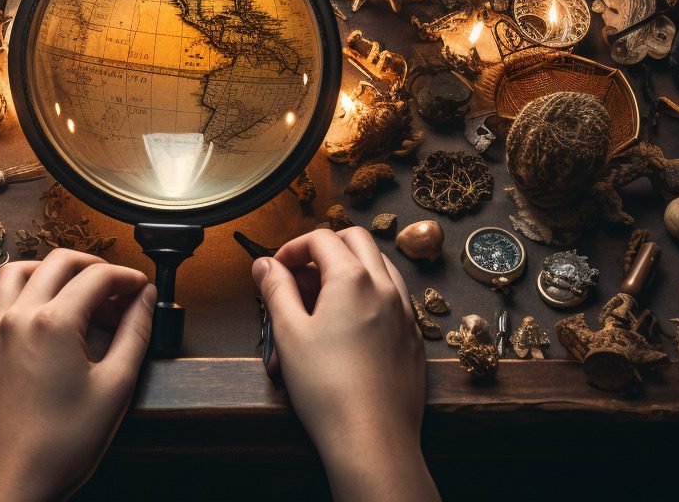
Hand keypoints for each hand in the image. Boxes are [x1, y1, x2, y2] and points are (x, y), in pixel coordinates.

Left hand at [0, 249, 155, 501]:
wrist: (14, 480)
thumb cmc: (60, 444)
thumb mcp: (115, 387)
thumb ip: (134, 334)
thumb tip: (145, 301)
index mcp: (52, 323)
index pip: (97, 276)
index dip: (127, 277)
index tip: (142, 289)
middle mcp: (19, 317)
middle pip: (59, 261)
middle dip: (95, 267)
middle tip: (119, 290)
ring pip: (22, 270)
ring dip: (55, 270)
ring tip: (83, 293)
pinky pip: (5, 296)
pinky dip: (31, 289)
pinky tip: (54, 316)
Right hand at [253, 227, 437, 501]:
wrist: (372, 439)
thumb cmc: (329, 389)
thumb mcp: (289, 334)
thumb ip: (275, 290)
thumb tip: (265, 265)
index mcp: (353, 278)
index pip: (321, 238)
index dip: (292, 247)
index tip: (277, 270)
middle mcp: (386, 287)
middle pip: (357, 241)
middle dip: (325, 248)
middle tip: (300, 275)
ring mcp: (405, 313)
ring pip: (380, 267)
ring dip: (351, 269)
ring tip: (323, 300)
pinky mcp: (413, 339)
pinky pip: (394, 299)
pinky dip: (370, 296)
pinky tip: (350, 327)